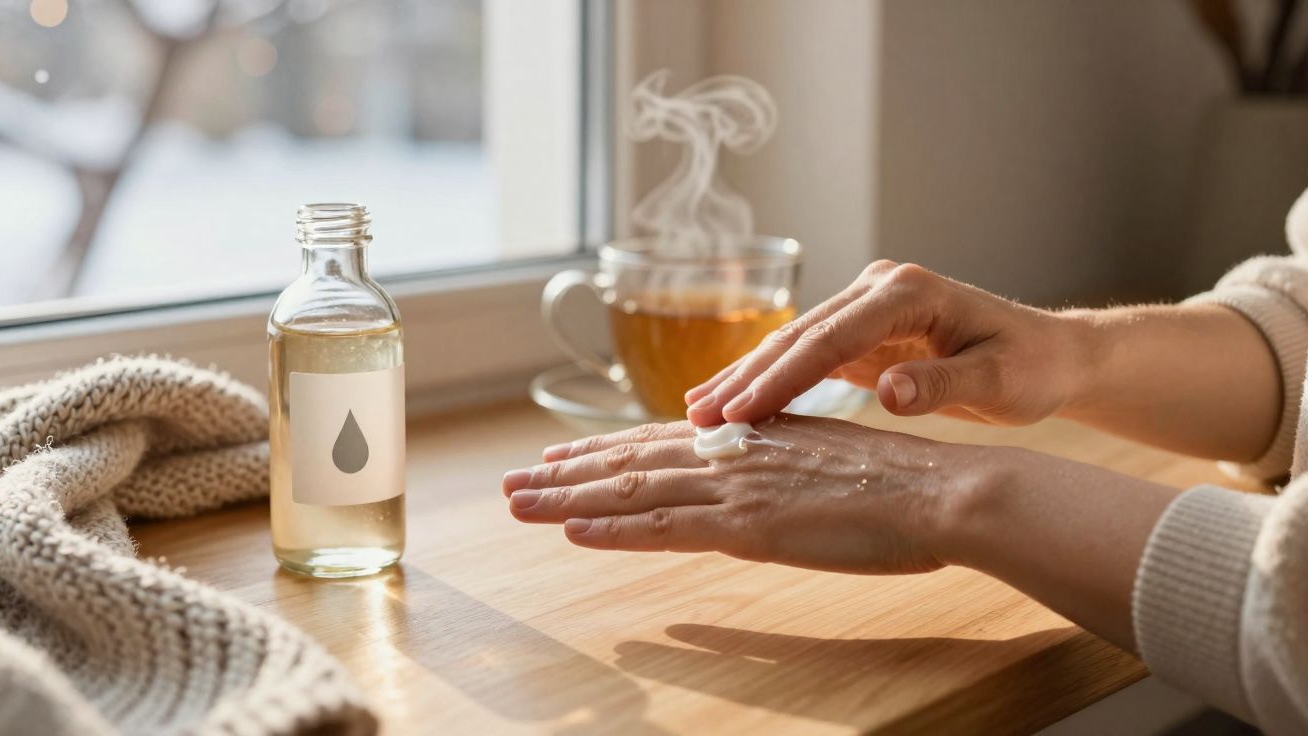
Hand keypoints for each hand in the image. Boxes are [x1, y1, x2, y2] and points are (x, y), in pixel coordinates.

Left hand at [501, 415, 985, 574]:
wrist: (942, 490)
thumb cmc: (900, 481)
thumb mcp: (827, 457)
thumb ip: (781, 461)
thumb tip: (757, 475)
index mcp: (752, 437)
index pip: (662, 443)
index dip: (607, 450)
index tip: (562, 458)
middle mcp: (734, 453)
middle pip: (633, 461)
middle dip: (568, 474)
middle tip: (514, 482)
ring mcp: (738, 486)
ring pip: (634, 490)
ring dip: (569, 500)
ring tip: (518, 504)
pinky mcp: (750, 524)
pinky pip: (666, 527)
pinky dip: (614, 529)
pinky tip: (573, 531)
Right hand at [684, 260, 1087, 427]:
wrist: (1051, 356)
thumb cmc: (1033, 368)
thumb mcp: (1001, 381)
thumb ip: (943, 383)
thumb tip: (888, 392)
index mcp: (908, 292)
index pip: (830, 338)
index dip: (782, 377)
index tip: (742, 412)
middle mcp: (879, 289)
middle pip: (798, 336)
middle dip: (746, 378)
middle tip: (699, 417)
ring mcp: (865, 308)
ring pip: (792, 344)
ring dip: (746, 379)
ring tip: (697, 412)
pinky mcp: (861, 331)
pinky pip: (805, 358)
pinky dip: (769, 383)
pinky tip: (734, 404)